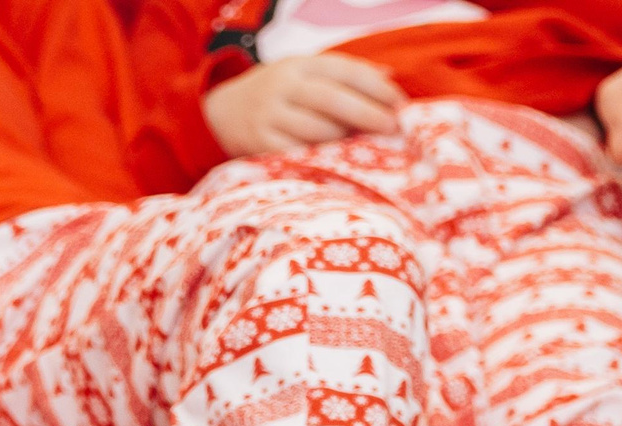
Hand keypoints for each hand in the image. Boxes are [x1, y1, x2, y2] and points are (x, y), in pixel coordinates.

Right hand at [203, 55, 405, 157]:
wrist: (221, 113)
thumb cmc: (279, 96)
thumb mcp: (304, 75)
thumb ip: (342, 77)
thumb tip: (390, 80)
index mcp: (300, 65)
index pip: (345, 71)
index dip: (376, 87)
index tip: (400, 103)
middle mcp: (283, 86)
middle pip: (333, 100)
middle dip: (368, 115)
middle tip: (393, 129)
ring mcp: (270, 115)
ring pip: (317, 131)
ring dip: (346, 141)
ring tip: (367, 149)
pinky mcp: (260, 144)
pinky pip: (298, 154)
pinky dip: (320, 160)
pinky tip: (338, 164)